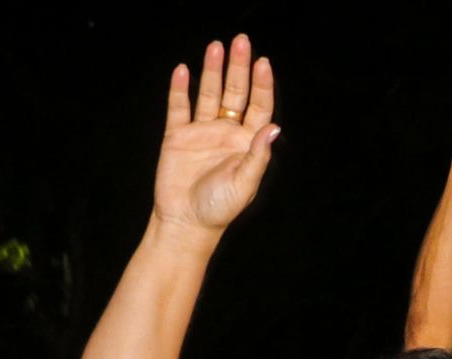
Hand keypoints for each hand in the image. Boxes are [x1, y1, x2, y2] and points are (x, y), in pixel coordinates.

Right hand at [153, 35, 279, 237]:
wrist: (185, 223)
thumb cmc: (219, 208)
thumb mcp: (244, 183)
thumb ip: (258, 156)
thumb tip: (274, 128)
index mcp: (246, 143)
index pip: (258, 106)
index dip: (262, 85)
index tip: (263, 62)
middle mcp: (226, 133)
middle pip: (235, 93)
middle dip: (238, 67)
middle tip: (241, 41)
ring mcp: (201, 133)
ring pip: (208, 94)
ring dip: (212, 71)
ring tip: (215, 46)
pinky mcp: (177, 137)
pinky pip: (179, 108)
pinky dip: (180, 89)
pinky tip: (183, 70)